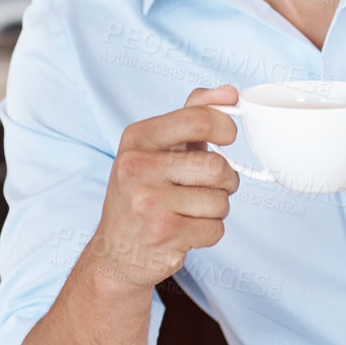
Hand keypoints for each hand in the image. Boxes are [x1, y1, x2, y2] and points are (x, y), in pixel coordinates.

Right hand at [83, 85, 240, 291]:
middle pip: (217, 166)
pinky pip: (215, 229)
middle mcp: (137, 167)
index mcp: (137, 138)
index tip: (226, 138)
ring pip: (220, 201)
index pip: (198, 119)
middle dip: (224, 180)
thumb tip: (229, 93)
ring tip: (189, 211)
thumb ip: (193, 114)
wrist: (116, 251)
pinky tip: (184, 231)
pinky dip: (208, 233)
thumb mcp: (157, 147)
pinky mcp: (163, 234)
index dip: (225, 128)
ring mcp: (148, 202)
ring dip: (215, 209)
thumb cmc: (143, 193)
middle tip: (205, 186)